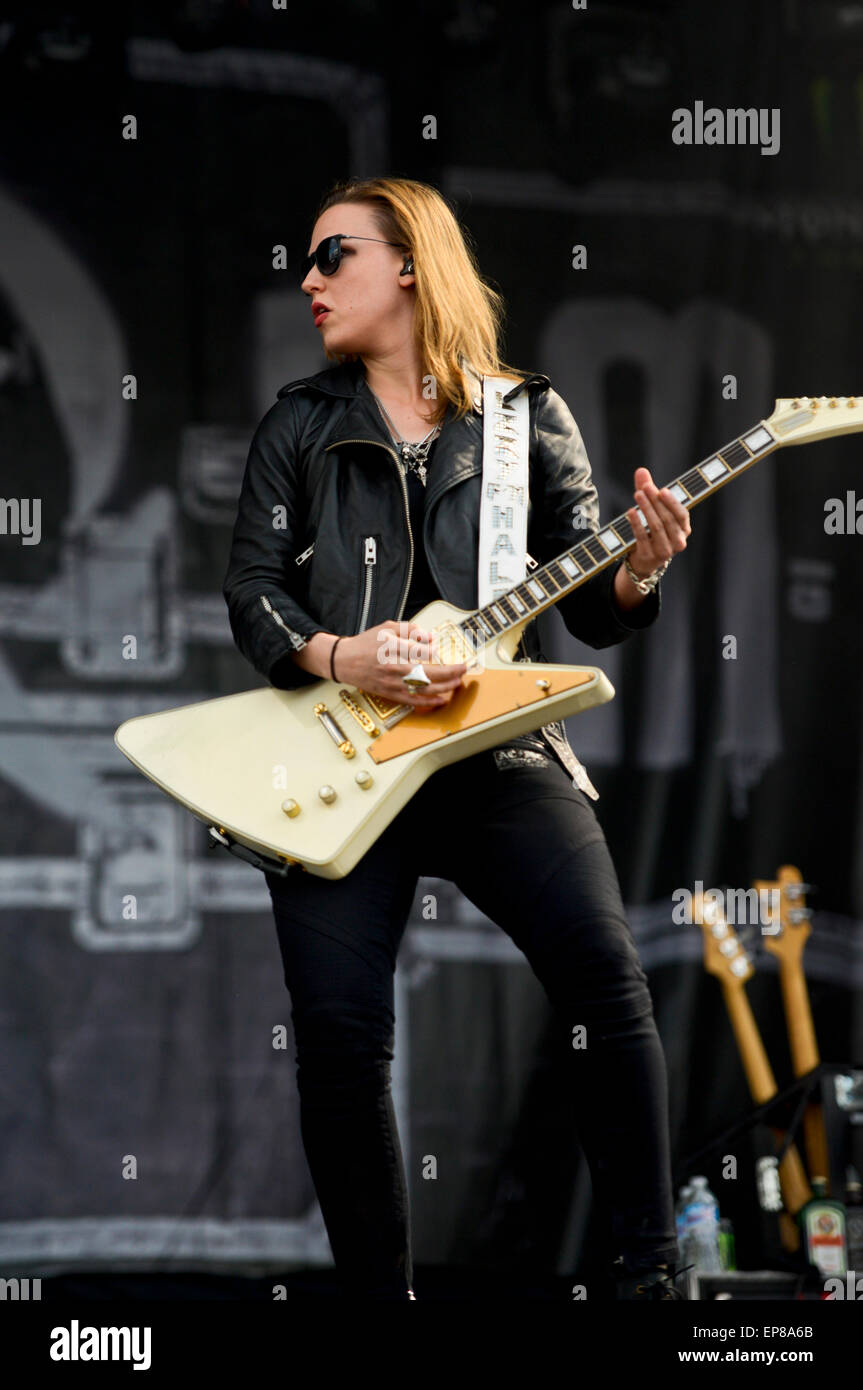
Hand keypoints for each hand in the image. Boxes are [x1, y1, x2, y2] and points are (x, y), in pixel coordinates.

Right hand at [334, 620, 466, 710]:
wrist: (344, 661)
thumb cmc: (366, 644)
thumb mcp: (387, 628)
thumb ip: (410, 629)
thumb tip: (431, 637)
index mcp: (393, 649)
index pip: (420, 651)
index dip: (433, 650)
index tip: (438, 648)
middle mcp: (394, 668)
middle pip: (427, 673)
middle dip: (449, 672)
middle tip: (463, 668)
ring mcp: (392, 683)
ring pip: (423, 689)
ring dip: (444, 687)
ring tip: (458, 682)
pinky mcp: (391, 694)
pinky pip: (414, 701)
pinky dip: (430, 701)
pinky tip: (442, 699)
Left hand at [625, 466, 690, 579]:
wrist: (644, 562)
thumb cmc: (653, 532)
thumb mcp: (653, 511)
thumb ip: (648, 491)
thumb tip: (641, 471)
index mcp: (684, 530)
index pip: (682, 515)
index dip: (672, 502)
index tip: (662, 490)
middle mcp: (678, 542)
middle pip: (667, 519)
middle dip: (655, 501)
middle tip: (645, 487)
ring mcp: (664, 551)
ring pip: (656, 527)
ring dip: (646, 509)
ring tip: (637, 495)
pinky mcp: (649, 556)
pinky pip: (642, 537)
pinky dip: (636, 523)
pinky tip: (631, 511)